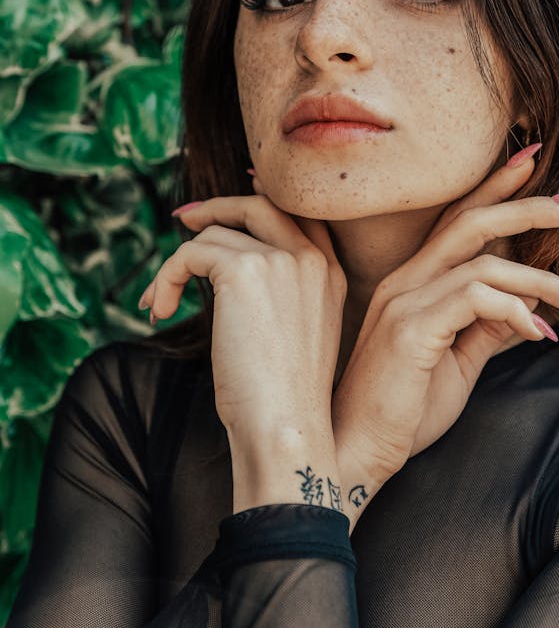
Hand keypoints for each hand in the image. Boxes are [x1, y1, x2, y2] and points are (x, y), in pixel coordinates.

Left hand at [137, 195, 346, 442]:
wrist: (286, 428)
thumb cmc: (284, 400)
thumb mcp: (298, 336)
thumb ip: (280, 295)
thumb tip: (230, 268)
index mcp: (330, 274)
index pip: (298, 215)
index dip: (262, 200)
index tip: (231, 202)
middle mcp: (311, 259)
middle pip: (259, 205)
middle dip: (216, 207)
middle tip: (183, 220)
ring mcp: (281, 260)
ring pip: (213, 234)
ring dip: (176, 265)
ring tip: (160, 302)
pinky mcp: (243, 270)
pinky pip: (189, 253)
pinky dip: (165, 278)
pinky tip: (160, 311)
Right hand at [331, 157, 558, 490]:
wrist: (357, 454)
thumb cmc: (403, 411)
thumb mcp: (457, 362)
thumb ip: (489, 329)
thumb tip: (532, 308)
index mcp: (413, 283)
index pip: (458, 221)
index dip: (496, 188)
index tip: (535, 162)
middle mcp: (405, 281)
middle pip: (470, 222)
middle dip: (528, 205)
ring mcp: (404, 301)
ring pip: (482, 261)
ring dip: (544, 278)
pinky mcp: (410, 329)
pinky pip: (474, 298)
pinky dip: (515, 308)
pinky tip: (541, 331)